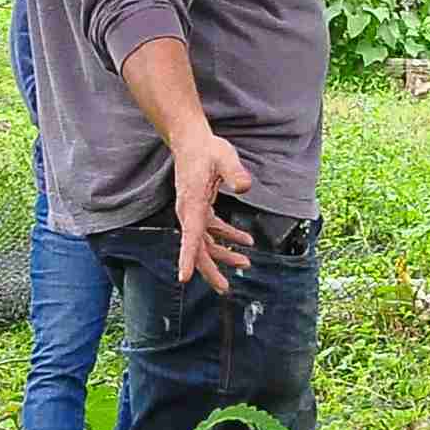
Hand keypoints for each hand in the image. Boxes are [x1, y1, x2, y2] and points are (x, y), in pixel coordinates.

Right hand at [170, 126, 257, 292]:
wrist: (191, 141)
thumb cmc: (207, 149)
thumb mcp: (224, 157)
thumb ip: (234, 172)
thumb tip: (245, 187)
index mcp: (191, 204)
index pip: (189, 236)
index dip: (187, 258)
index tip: (183, 278)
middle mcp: (188, 213)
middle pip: (196, 248)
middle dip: (209, 270)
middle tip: (225, 288)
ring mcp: (193, 212)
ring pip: (205, 243)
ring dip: (223, 255)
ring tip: (246, 263)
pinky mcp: (199, 209)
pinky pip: (211, 231)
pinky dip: (227, 237)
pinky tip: (246, 240)